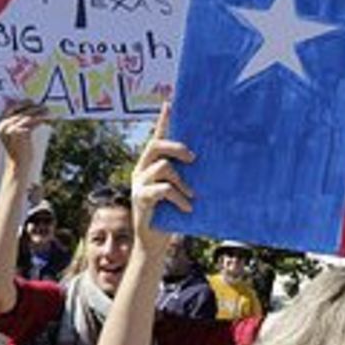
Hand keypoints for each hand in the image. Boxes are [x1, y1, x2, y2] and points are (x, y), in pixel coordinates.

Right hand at [0, 100, 49, 166]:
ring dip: (40, 113)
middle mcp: (4, 125)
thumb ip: (16, 121)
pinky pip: (34, 122)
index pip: (11, 107)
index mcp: (0, 123)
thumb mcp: (13, 134)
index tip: (31, 101)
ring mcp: (12, 128)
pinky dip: (42, 120)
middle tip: (43, 106)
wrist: (18, 164)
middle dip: (34, 107)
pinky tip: (47, 119)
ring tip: (47, 112)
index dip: (21, 103)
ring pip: (29, 116)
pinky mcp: (21, 132)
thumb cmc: (18, 149)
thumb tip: (27, 108)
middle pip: (22, 111)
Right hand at [131, 103, 194, 255]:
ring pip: (163, 168)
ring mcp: (138, 183)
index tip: (170, 103)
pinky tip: (187, 207)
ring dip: (182, 181)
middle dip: (177, 147)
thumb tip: (206, 161)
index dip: (163, 120)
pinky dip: (178, 197)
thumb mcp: (179, 190)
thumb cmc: (170, 214)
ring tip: (192, 195)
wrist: (154, 241)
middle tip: (194, 158)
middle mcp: (141, 169)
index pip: (157, 137)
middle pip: (156, 146)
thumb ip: (185, 175)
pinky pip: (163, 189)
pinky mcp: (140, 198)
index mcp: (151, 164)